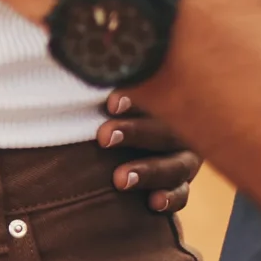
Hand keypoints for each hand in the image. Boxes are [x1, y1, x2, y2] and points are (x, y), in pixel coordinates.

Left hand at [100, 91, 200, 213]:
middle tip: (104, 137)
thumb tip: (76, 59)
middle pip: (164, 131)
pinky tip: (153, 202)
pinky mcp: (181, 186)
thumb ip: (107, 86)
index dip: (135, 101)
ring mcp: (184, 159)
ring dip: (148, 171)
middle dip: (135, 133)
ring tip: (119, 178)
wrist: (128, 143)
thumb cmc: (111, 108)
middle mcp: (180, 130)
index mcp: (168, 101)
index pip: (157, 96)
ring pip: (175, 166)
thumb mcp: (113, 95)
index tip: (110, 103)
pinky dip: (170, 198)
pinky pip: (182, 194)